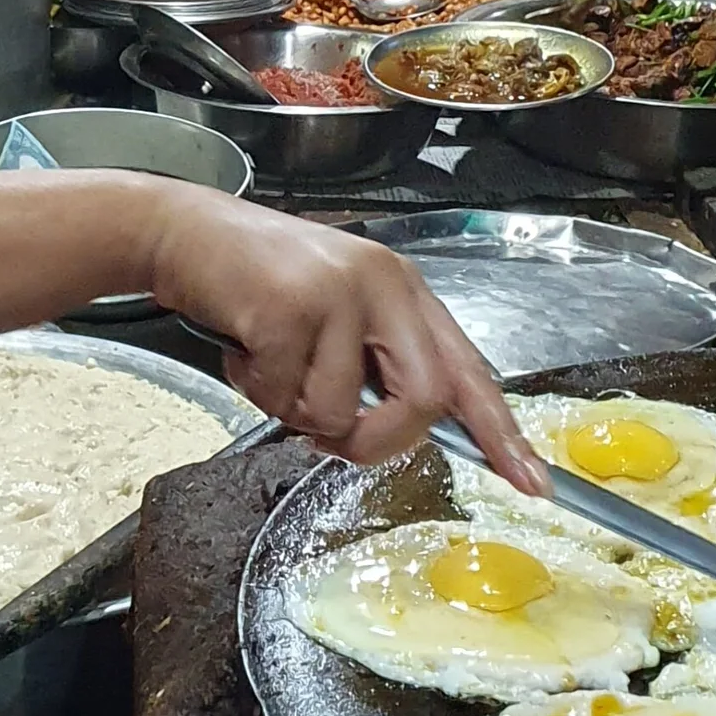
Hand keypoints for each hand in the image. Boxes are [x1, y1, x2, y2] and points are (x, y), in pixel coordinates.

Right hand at [144, 192, 545, 489]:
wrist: (183, 232)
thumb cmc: (257, 283)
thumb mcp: (334, 313)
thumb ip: (374, 364)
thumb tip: (401, 432)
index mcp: (405, 291)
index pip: (469, 370)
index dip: (499, 432)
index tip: (532, 484)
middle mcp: (384, 285)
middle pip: (425, 399)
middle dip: (378, 442)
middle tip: (330, 441)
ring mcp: (339, 292)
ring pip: (343, 410)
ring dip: (296, 413)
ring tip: (267, 367)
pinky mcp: (289, 306)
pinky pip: (286, 395)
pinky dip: (257, 391)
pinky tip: (243, 350)